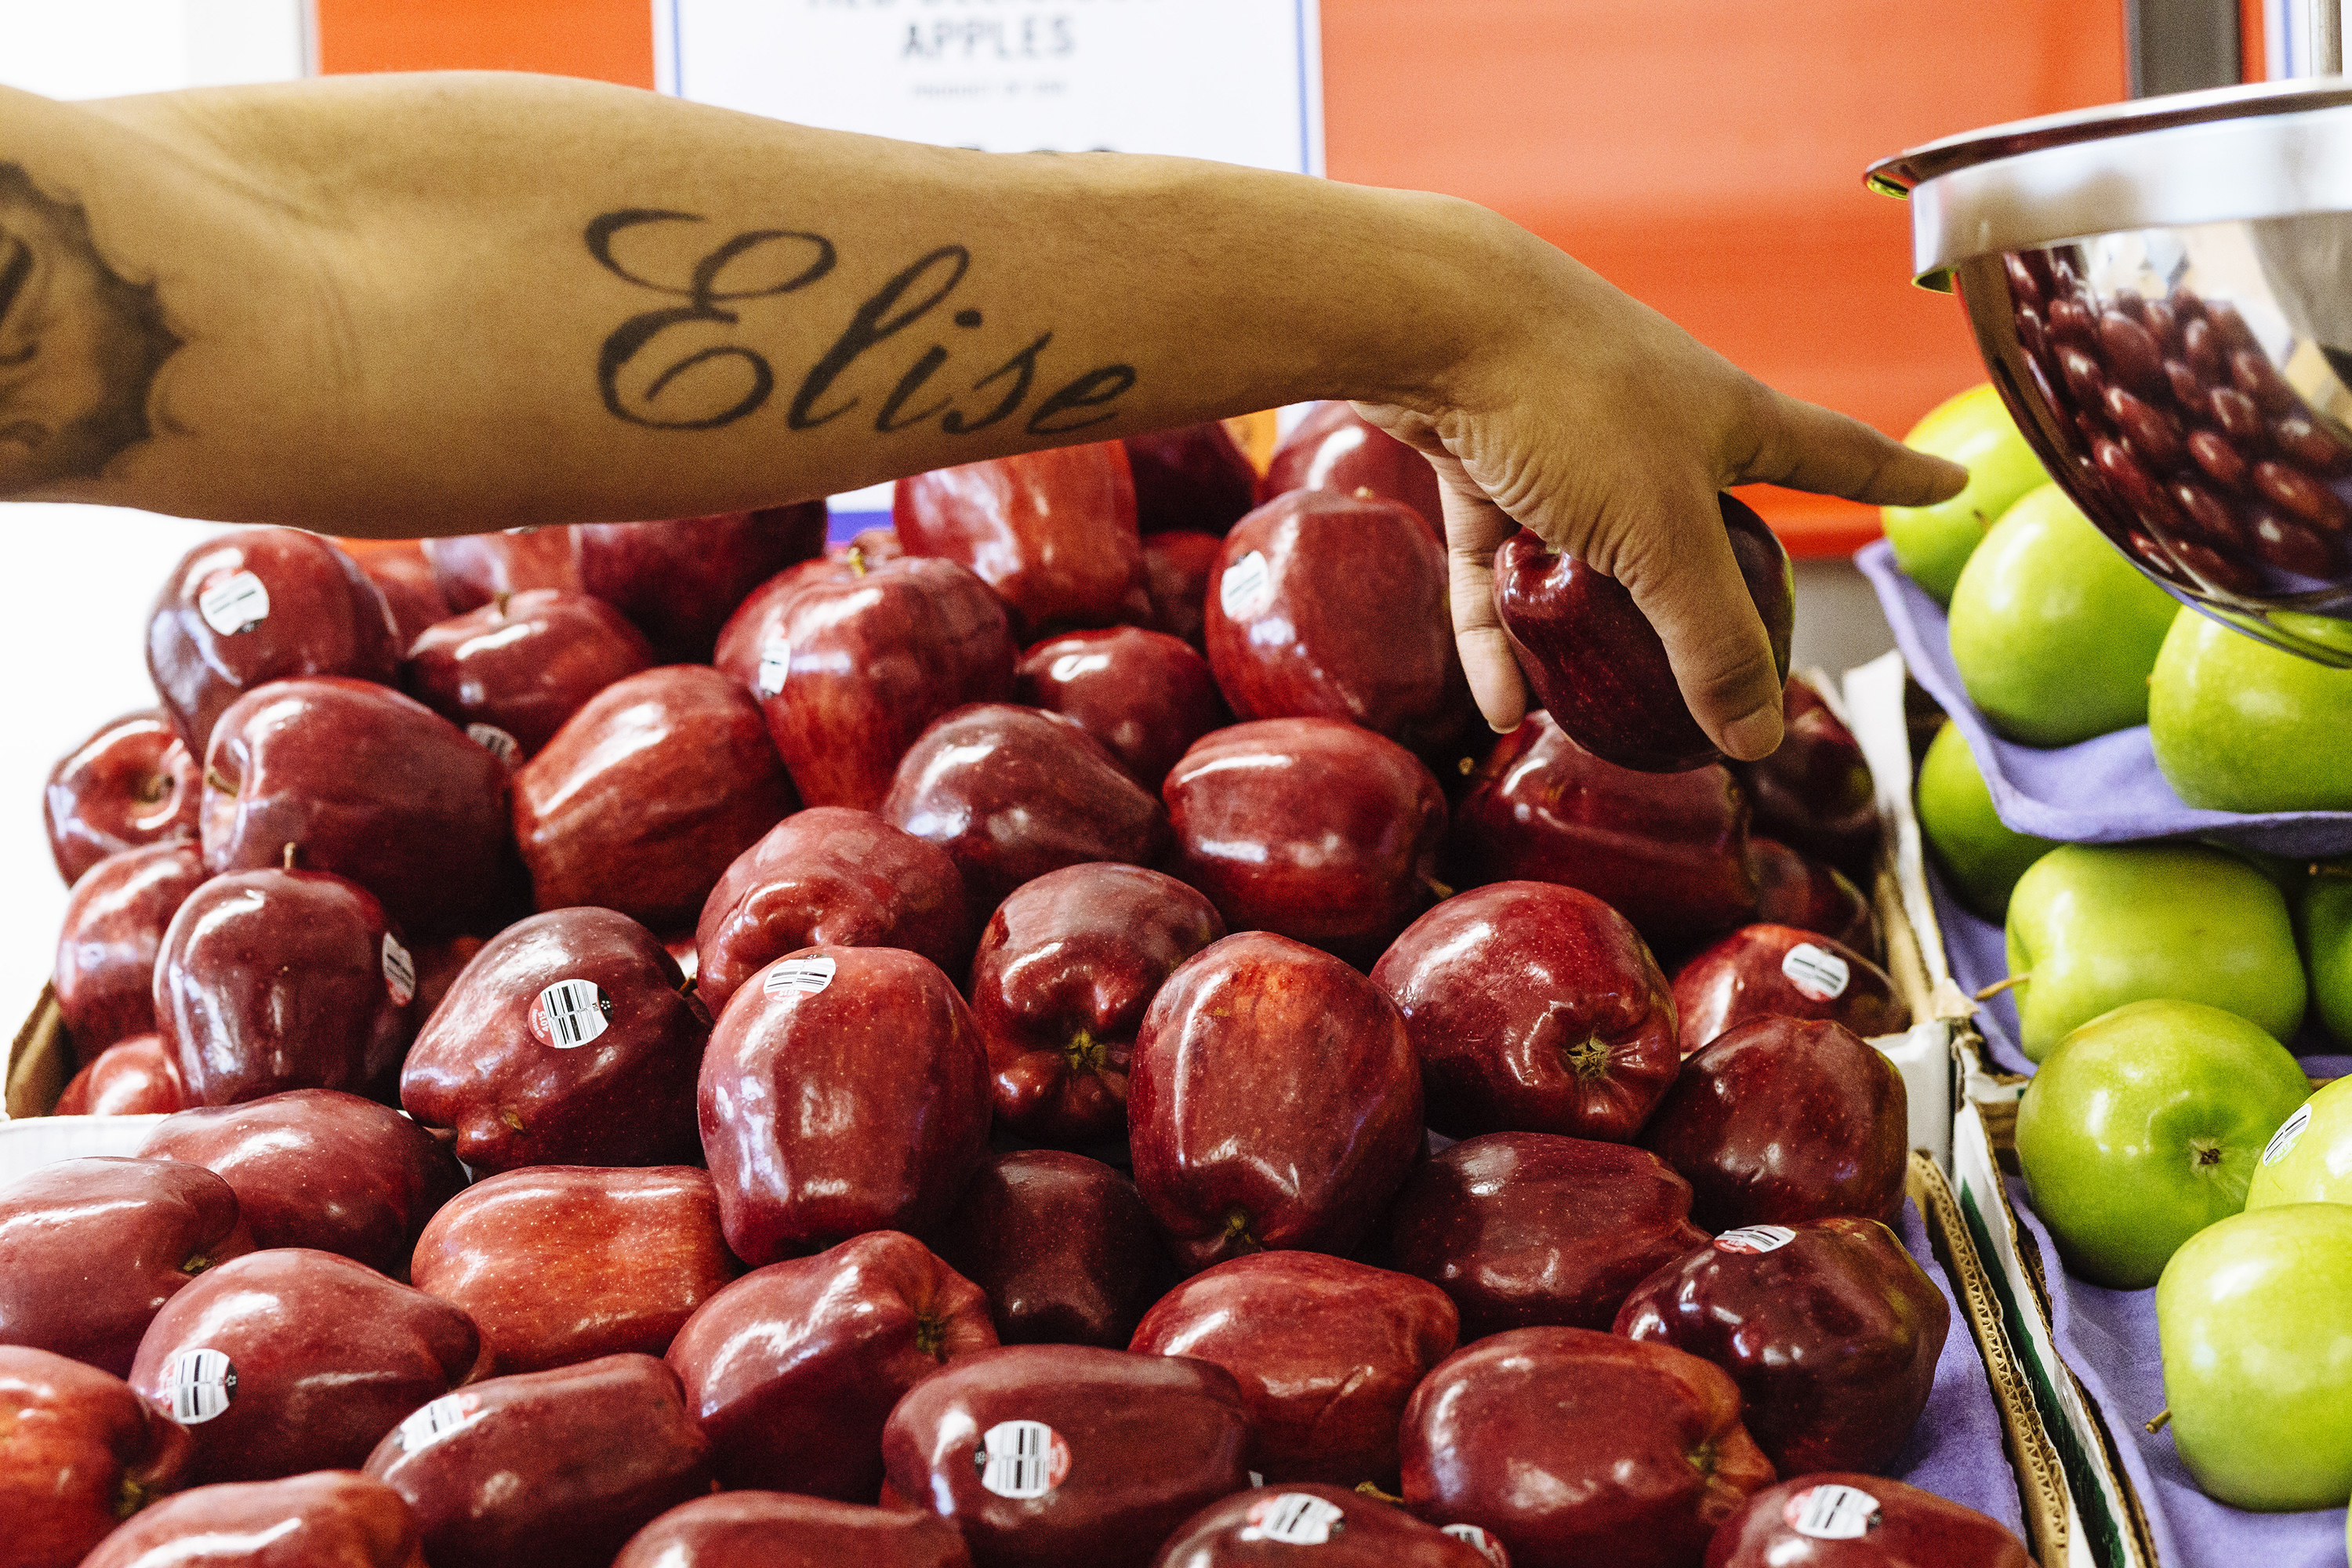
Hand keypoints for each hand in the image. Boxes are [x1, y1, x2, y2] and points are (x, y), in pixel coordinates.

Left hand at [1359, 235, 1963, 760]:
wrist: (1432, 317)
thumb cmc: (1569, 401)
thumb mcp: (1662, 538)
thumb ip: (1713, 642)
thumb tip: (1755, 740)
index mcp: (1727, 420)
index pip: (1836, 456)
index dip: (1894, 479)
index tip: (1944, 485)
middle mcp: (1653, 423)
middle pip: (1699, 522)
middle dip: (1711, 588)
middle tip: (1730, 650)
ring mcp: (1563, 440)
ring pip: (1586, 554)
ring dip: (1586, 635)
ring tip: (1588, 714)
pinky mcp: (1479, 460)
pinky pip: (1497, 566)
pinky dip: (1500, 633)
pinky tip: (1497, 705)